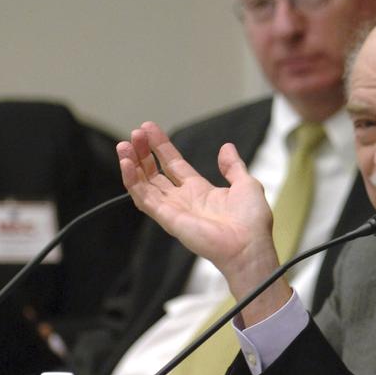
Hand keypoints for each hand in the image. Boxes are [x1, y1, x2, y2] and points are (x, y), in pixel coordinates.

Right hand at [117, 121, 289, 322]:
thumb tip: (227, 148)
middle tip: (135, 133)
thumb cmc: (251, 221)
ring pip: (144, 183)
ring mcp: (173, 209)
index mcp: (200, 191)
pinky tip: (127, 163)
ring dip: (132, 164)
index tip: (148, 129)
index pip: (174, 164)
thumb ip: (233, 166)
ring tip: (123, 145)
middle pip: (155, 172)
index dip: (161, 147)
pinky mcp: (167, 218)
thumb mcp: (246, 184)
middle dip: (144, 153)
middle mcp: (183, 199)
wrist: (248, 245)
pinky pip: (143, 197)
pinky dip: (132, 180)